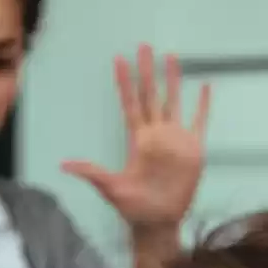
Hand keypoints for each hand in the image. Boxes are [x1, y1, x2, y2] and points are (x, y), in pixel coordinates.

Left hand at [62, 45, 210, 231]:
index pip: (130, 104)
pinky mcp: (193, 149)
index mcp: (137, 139)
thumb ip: (91, 172)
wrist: (158, 222)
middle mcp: (156, 134)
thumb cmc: (133, 207)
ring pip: (173, 101)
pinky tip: (204, 86)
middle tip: (144, 46)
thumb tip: (63, 164)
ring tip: (171, 56)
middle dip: (147, 71)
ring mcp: (175, 140)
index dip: (124, 82)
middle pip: (150, 95)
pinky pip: (199, 121)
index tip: (119, 60)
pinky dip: (202, 105)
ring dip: (172, 80)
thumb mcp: (110, 187)